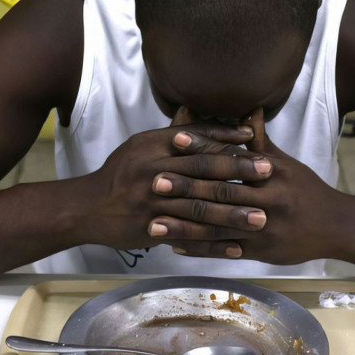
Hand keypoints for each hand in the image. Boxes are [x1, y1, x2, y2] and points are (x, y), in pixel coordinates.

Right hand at [81, 107, 273, 253]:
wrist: (86, 208)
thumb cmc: (118, 175)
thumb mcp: (139, 147)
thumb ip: (169, 134)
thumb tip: (191, 108)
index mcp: (152, 146)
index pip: (195, 137)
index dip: (225, 138)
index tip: (253, 140)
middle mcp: (153, 169)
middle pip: (202, 168)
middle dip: (238, 171)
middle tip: (268, 172)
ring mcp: (152, 201)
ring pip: (199, 206)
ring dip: (233, 213)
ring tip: (262, 217)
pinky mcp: (151, 228)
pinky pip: (189, 237)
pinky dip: (214, 244)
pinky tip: (237, 247)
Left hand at [152, 107, 340, 263]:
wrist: (337, 226)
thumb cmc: (307, 191)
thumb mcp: (287, 164)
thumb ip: (261, 142)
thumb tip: (249, 110)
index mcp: (271, 173)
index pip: (231, 158)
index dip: (202, 149)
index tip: (174, 140)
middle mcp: (267, 199)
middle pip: (220, 192)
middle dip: (185, 188)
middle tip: (153, 181)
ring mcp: (263, 228)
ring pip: (217, 226)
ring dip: (184, 225)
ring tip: (153, 221)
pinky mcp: (260, 251)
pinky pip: (224, 250)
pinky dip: (199, 249)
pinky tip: (174, 246)